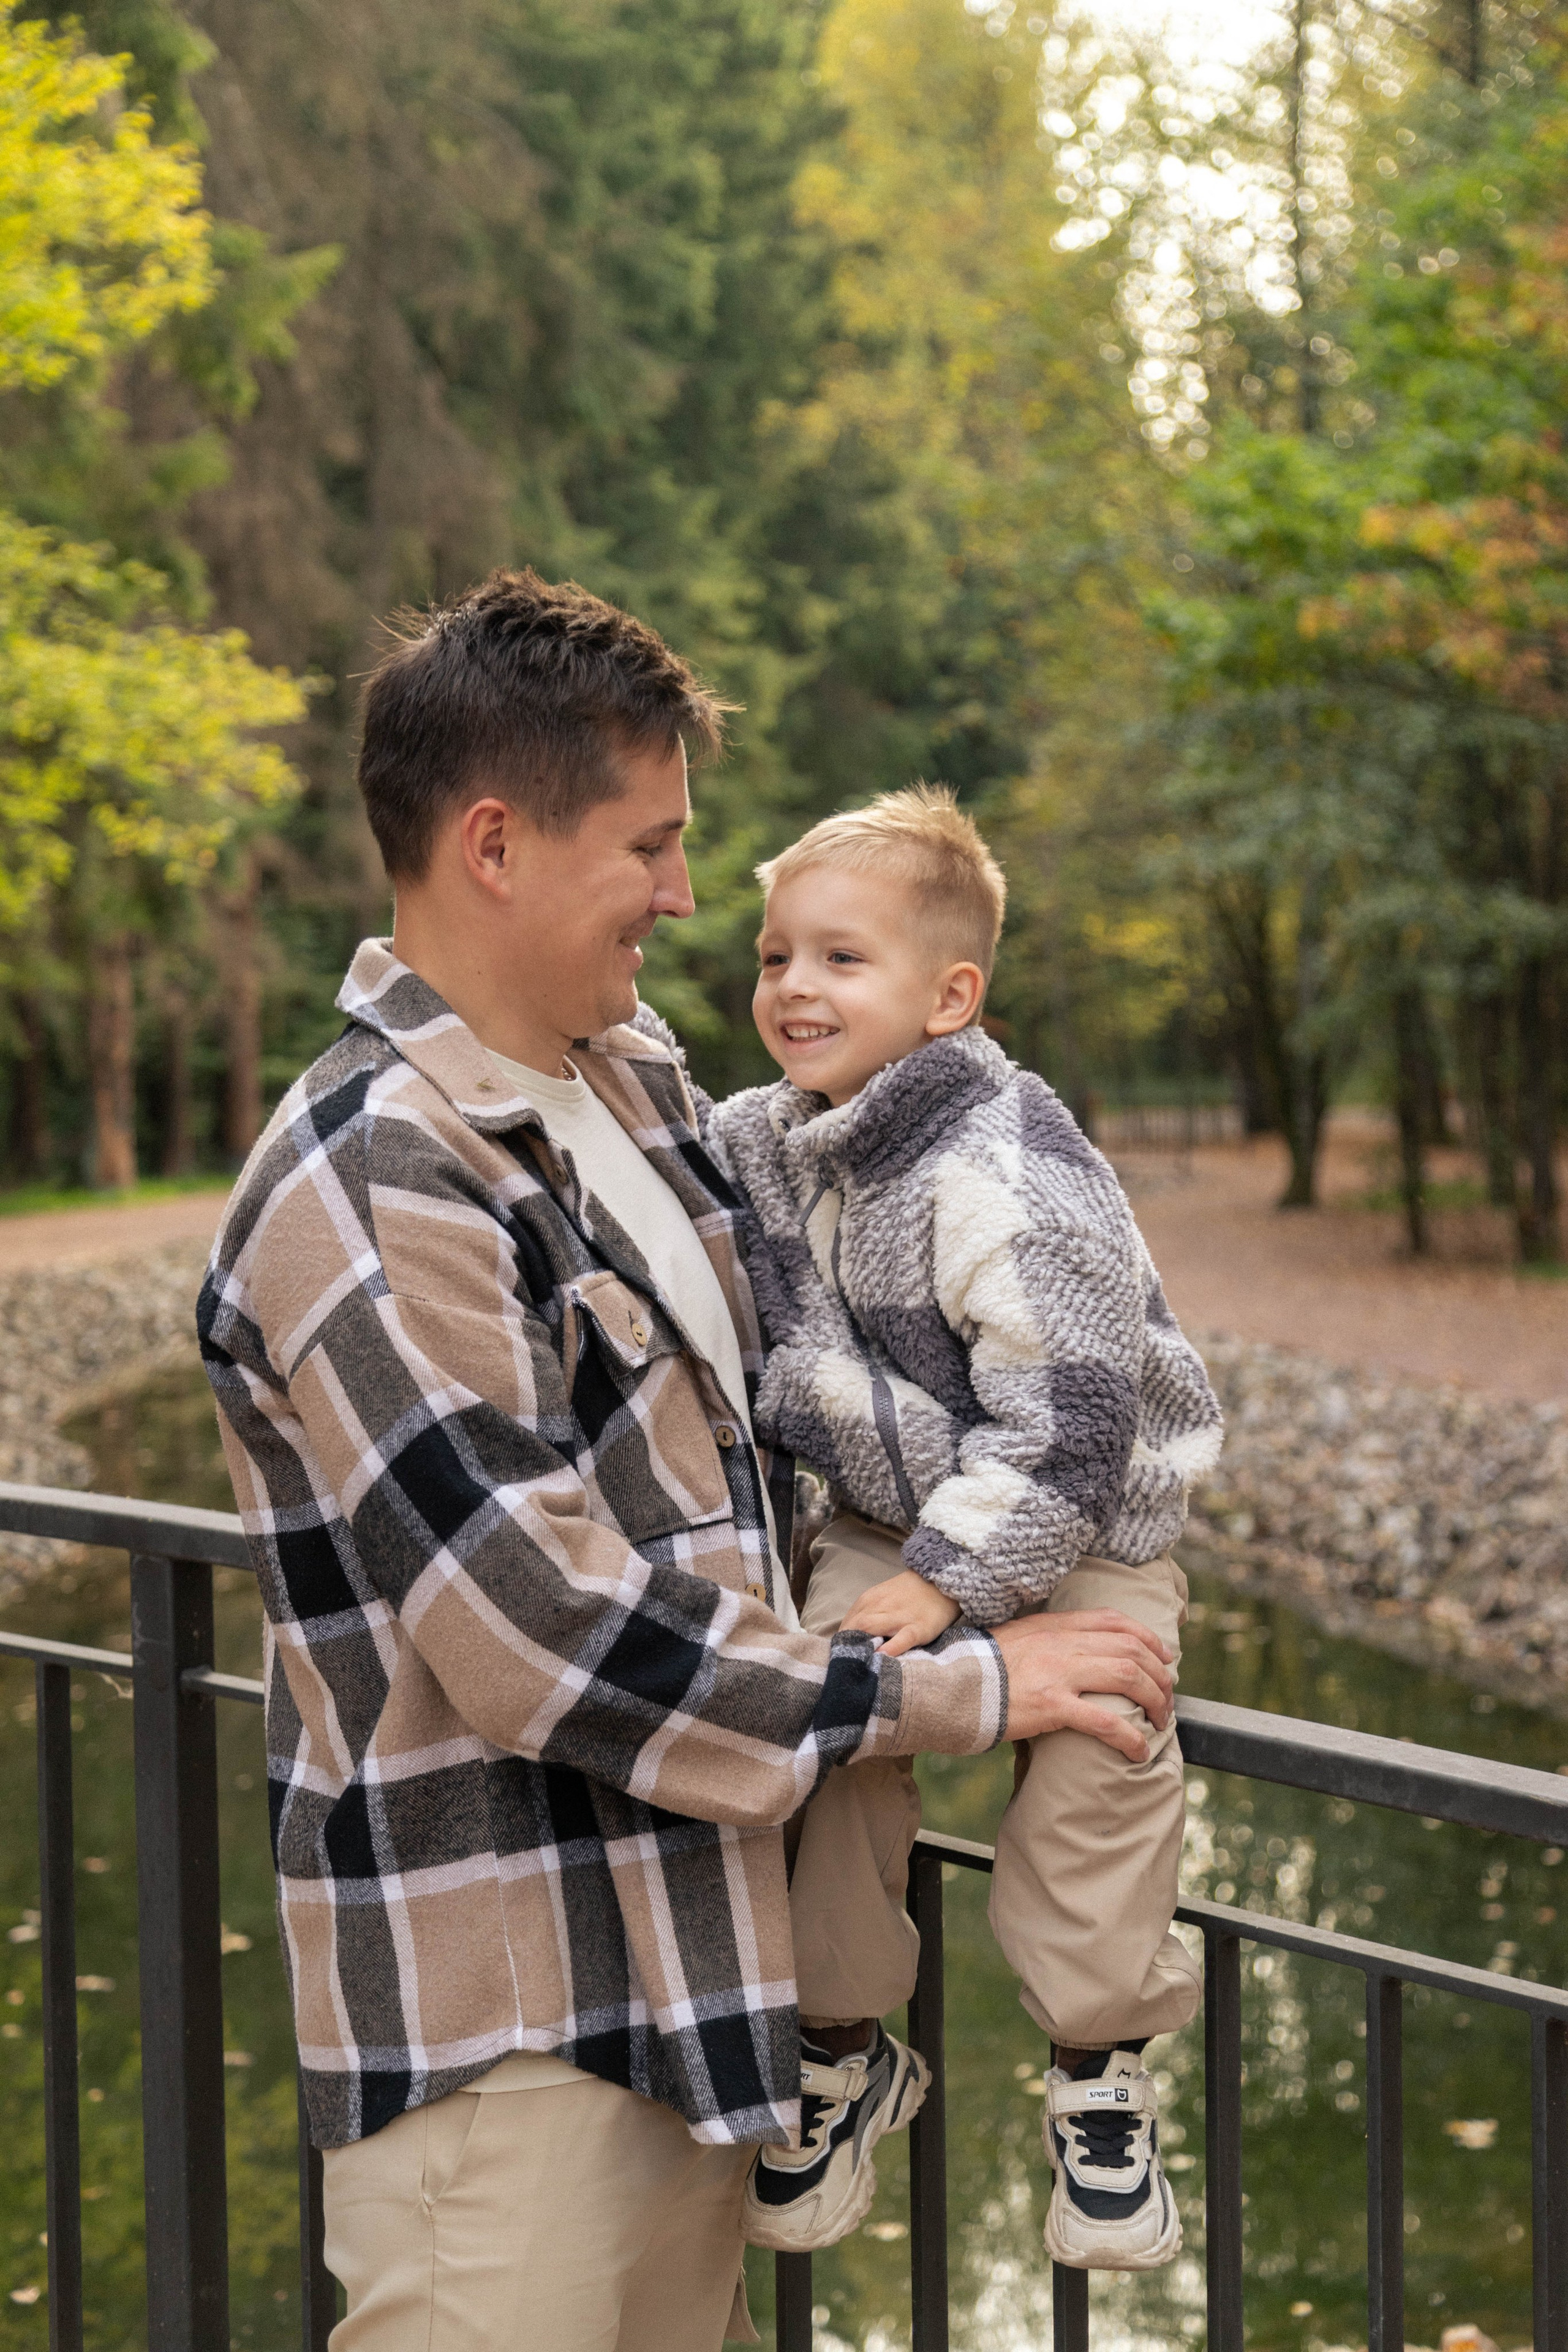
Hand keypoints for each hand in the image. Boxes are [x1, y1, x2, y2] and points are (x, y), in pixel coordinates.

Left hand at [839, 1569, 961, 1657]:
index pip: (846, 1624)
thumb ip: (868, 1614)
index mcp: (869, 1600)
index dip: (840, 1641)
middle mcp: (880, 1606)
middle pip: (854, 1627)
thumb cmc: (909, 1594)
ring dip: (860, 1647)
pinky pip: (901, 1639)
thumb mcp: (883, 1599)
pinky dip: (890, 1649)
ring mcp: (899, 1617)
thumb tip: (850, 1637)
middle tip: (845, 1666)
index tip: (839, 1656)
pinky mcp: (917, 1628)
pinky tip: (882, 1658)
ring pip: (870, 1628)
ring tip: (857, 1667)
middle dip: (846, 1646)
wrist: (941, 1581)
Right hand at [991, 1609, 1174, 1761]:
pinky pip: (1105, 1721)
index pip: (1112, 1620)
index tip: (1163, 1656)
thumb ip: (1045, 1638)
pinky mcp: (1052, 1706)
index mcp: (1053, 1625)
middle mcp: (1061, 1643)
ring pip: (1128, 1678)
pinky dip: (1130, 1737)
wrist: (947, 1687)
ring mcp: (1058, 1673)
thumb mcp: (1014, 1637)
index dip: (1146, 1637)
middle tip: (1166, 1698)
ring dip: (1154, 1701)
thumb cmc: (977, 1667)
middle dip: (1159, 1676)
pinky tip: (1137, 1751)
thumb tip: (1071, 1651)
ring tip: (1160, 1722)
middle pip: (1130, 1650)